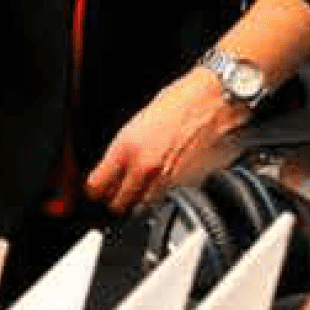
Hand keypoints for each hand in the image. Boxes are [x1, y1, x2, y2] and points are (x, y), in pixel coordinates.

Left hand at [86, 68, 242, 214]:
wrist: (214, 100)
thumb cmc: (181, 101)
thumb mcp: (139, 121)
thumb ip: (123, 150)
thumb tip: (114, 168)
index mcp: (126, 147)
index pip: (96, 187)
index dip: (96, 190)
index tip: (98, 189)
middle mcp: (144, 167)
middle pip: (118, 205)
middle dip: (117, 200)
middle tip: (119, 193)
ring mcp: (167, 179)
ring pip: (143, 209)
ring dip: (140, 202)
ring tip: (143, 189)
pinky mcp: (188, 185)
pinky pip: (167, 201)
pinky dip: (164, 198)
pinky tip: (165, 183)